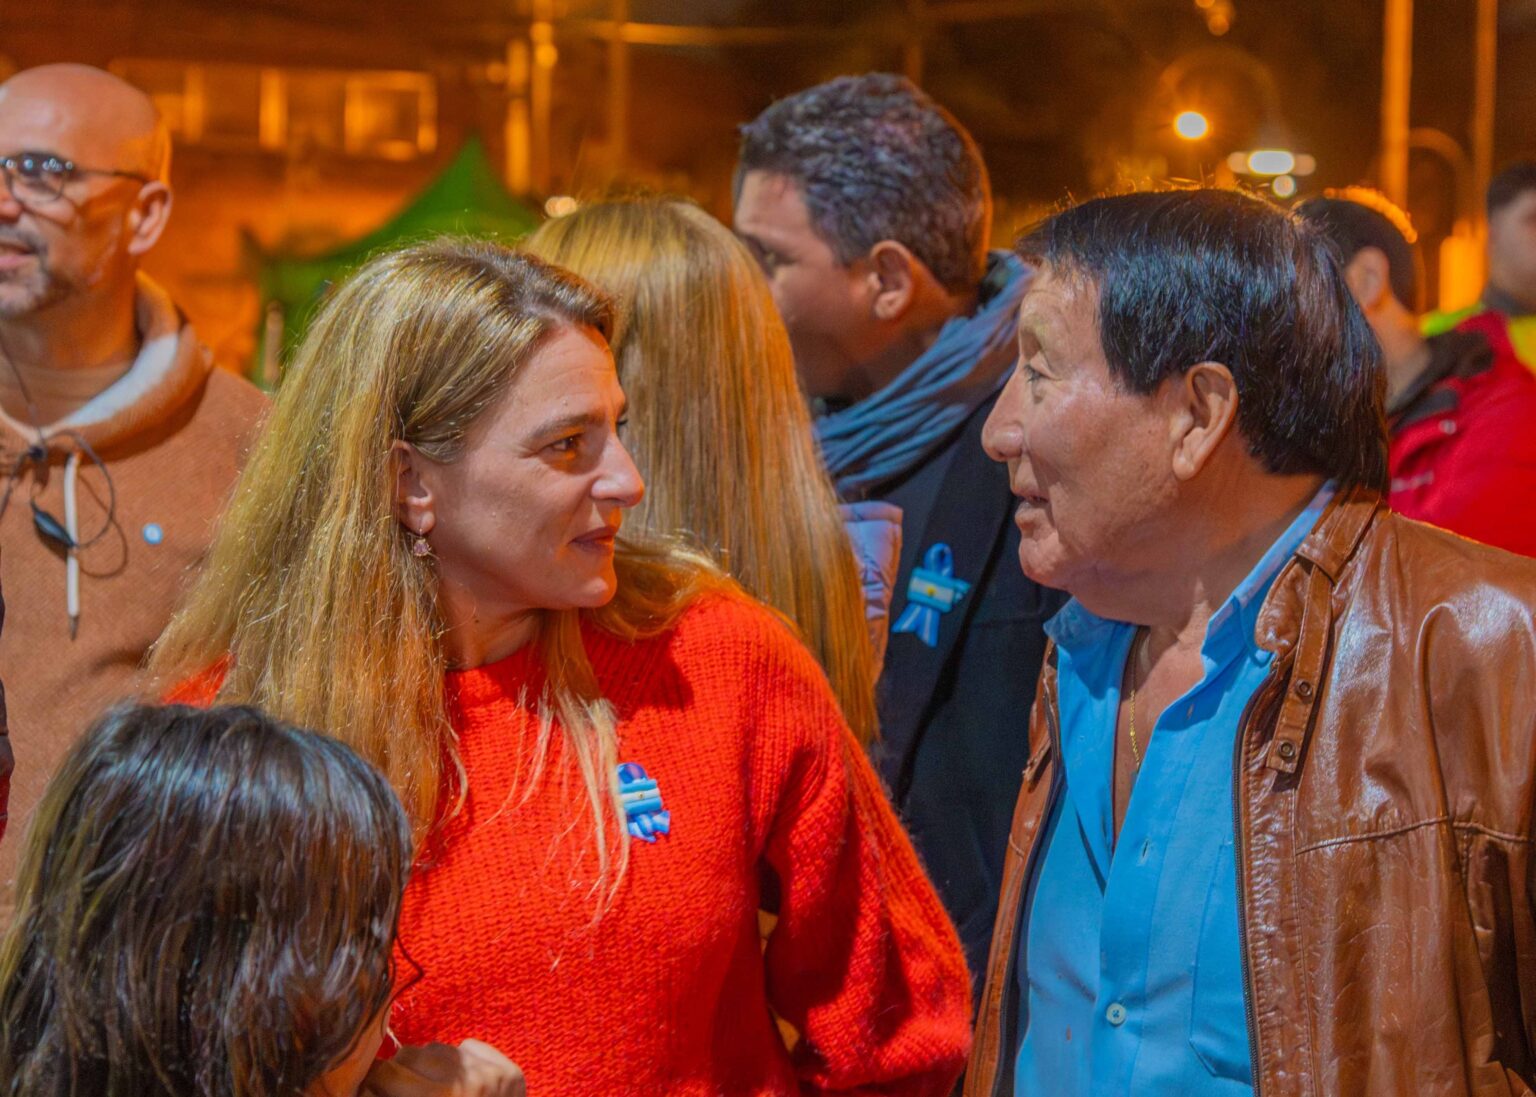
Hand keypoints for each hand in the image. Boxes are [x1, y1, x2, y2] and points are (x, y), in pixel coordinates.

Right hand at [361, 1040, 525, 1096]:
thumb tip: (362, 1089)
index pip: (386, 1072)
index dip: (375, 1082)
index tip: (373, 1090)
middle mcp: (467, 1082)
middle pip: (411, 1054)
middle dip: (401, 1073)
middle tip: (402, 1091)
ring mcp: (492, 1074)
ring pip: (438, 1048)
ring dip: (429, 1066)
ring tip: (431, 1089)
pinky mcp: (510, 1071)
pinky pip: (469, 1047)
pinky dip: (460, 1063)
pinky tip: (460, 1086)